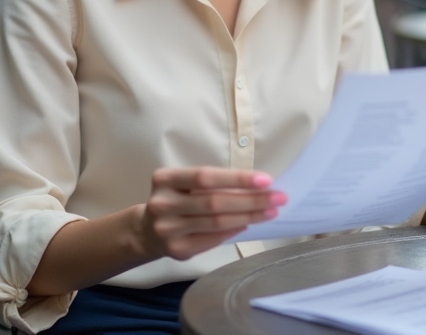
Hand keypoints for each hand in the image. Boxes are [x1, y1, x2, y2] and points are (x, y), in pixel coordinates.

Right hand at [139, 167, 286, 260]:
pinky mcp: (176, 249)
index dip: (237, 178)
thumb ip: (211, 183)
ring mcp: (167, 229)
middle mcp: (162, 203)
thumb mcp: (184, 184)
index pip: (205, 177)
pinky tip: (247, 224)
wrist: (147, 230)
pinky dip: (234, 230)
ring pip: (216, 222)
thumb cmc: (177, 199)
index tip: (266, 180)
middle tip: (278, 198)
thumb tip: (256, 186)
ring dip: (248, 217)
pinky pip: (212, 240)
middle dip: (251, 200)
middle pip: (214, 202)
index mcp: (165, 179)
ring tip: (270, 212)